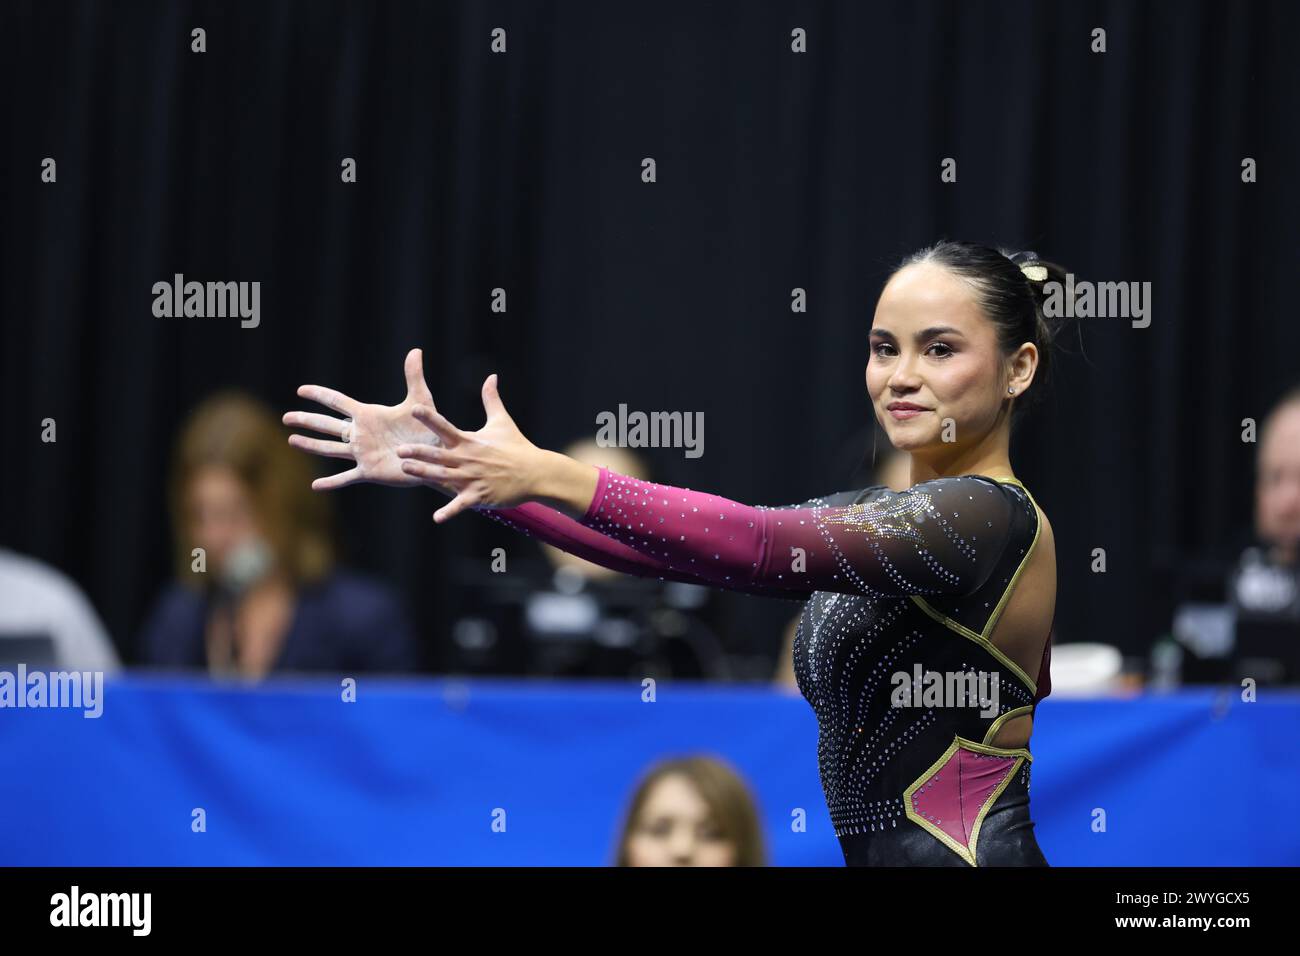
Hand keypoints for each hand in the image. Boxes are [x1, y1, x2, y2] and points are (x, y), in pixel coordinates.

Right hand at [283, 348, 447, 490]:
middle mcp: (361, 434)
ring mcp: (363, 453)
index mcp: (369, 415)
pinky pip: (346, 477)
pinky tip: (315, 486)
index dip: (320, 395)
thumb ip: (414, 377)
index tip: (301, 390)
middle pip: (328, 425)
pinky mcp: (370, 471)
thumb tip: (416, 351)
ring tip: (292, 440)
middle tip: (285, 417)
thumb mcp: (420, 401)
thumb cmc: (430, 427)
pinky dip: (331, 482)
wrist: (438, 454)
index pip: (338, 402)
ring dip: (311, 445)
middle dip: (307, 420)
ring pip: (331, 449)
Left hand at [395, 373, 544, 522]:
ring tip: (406, 470)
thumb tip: (491, 376)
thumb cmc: (517, 447)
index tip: (414, 409)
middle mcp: (468, 459)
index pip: (445, 427)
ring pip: (444, 477)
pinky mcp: (480, 496)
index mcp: (470, 441)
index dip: (429, 418)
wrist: (536, 472)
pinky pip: (461, 504)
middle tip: (399, 449)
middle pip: (439, 455)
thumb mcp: (503, 421)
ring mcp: (473, 479)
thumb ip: (491, 399)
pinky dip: (449, 511)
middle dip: (418, 452)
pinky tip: (437, 518)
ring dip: (425, 474)